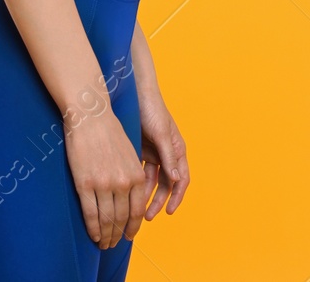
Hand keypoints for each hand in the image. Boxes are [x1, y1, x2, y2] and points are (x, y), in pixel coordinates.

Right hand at [64, 104, 149, 248]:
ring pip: (107, 219)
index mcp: (136, 175)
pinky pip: (90, 214)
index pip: (137, 210)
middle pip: (122, 218)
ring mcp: (103, 185)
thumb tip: (132, 198)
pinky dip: (93, 228)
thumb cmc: (110, 134)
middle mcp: (123, 183)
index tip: (129, 235)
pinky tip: (93, 235)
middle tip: (114, 244)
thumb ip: (133, 176)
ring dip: (106, 235)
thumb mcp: (130, 155)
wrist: (91, 118)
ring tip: (104, 243)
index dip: (133, 226)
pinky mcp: (85, 184)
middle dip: (119, 234)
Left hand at [137, 86, 188, 218]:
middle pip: (166, 184)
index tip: (169, 212)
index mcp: (177, 150)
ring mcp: (154, 153)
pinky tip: (128, 195)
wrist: (134, 93)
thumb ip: (169, 157)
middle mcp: (167, 154)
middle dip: (159, 201)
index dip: (176, 197)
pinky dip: (136, 185)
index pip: (181, 179)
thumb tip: (176, 180)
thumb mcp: (162, 134)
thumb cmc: (152, 110)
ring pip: (152, 181)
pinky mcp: (140, 151)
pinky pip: (140, 173)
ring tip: (137, 211)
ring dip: (146, 195)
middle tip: (147, 217)